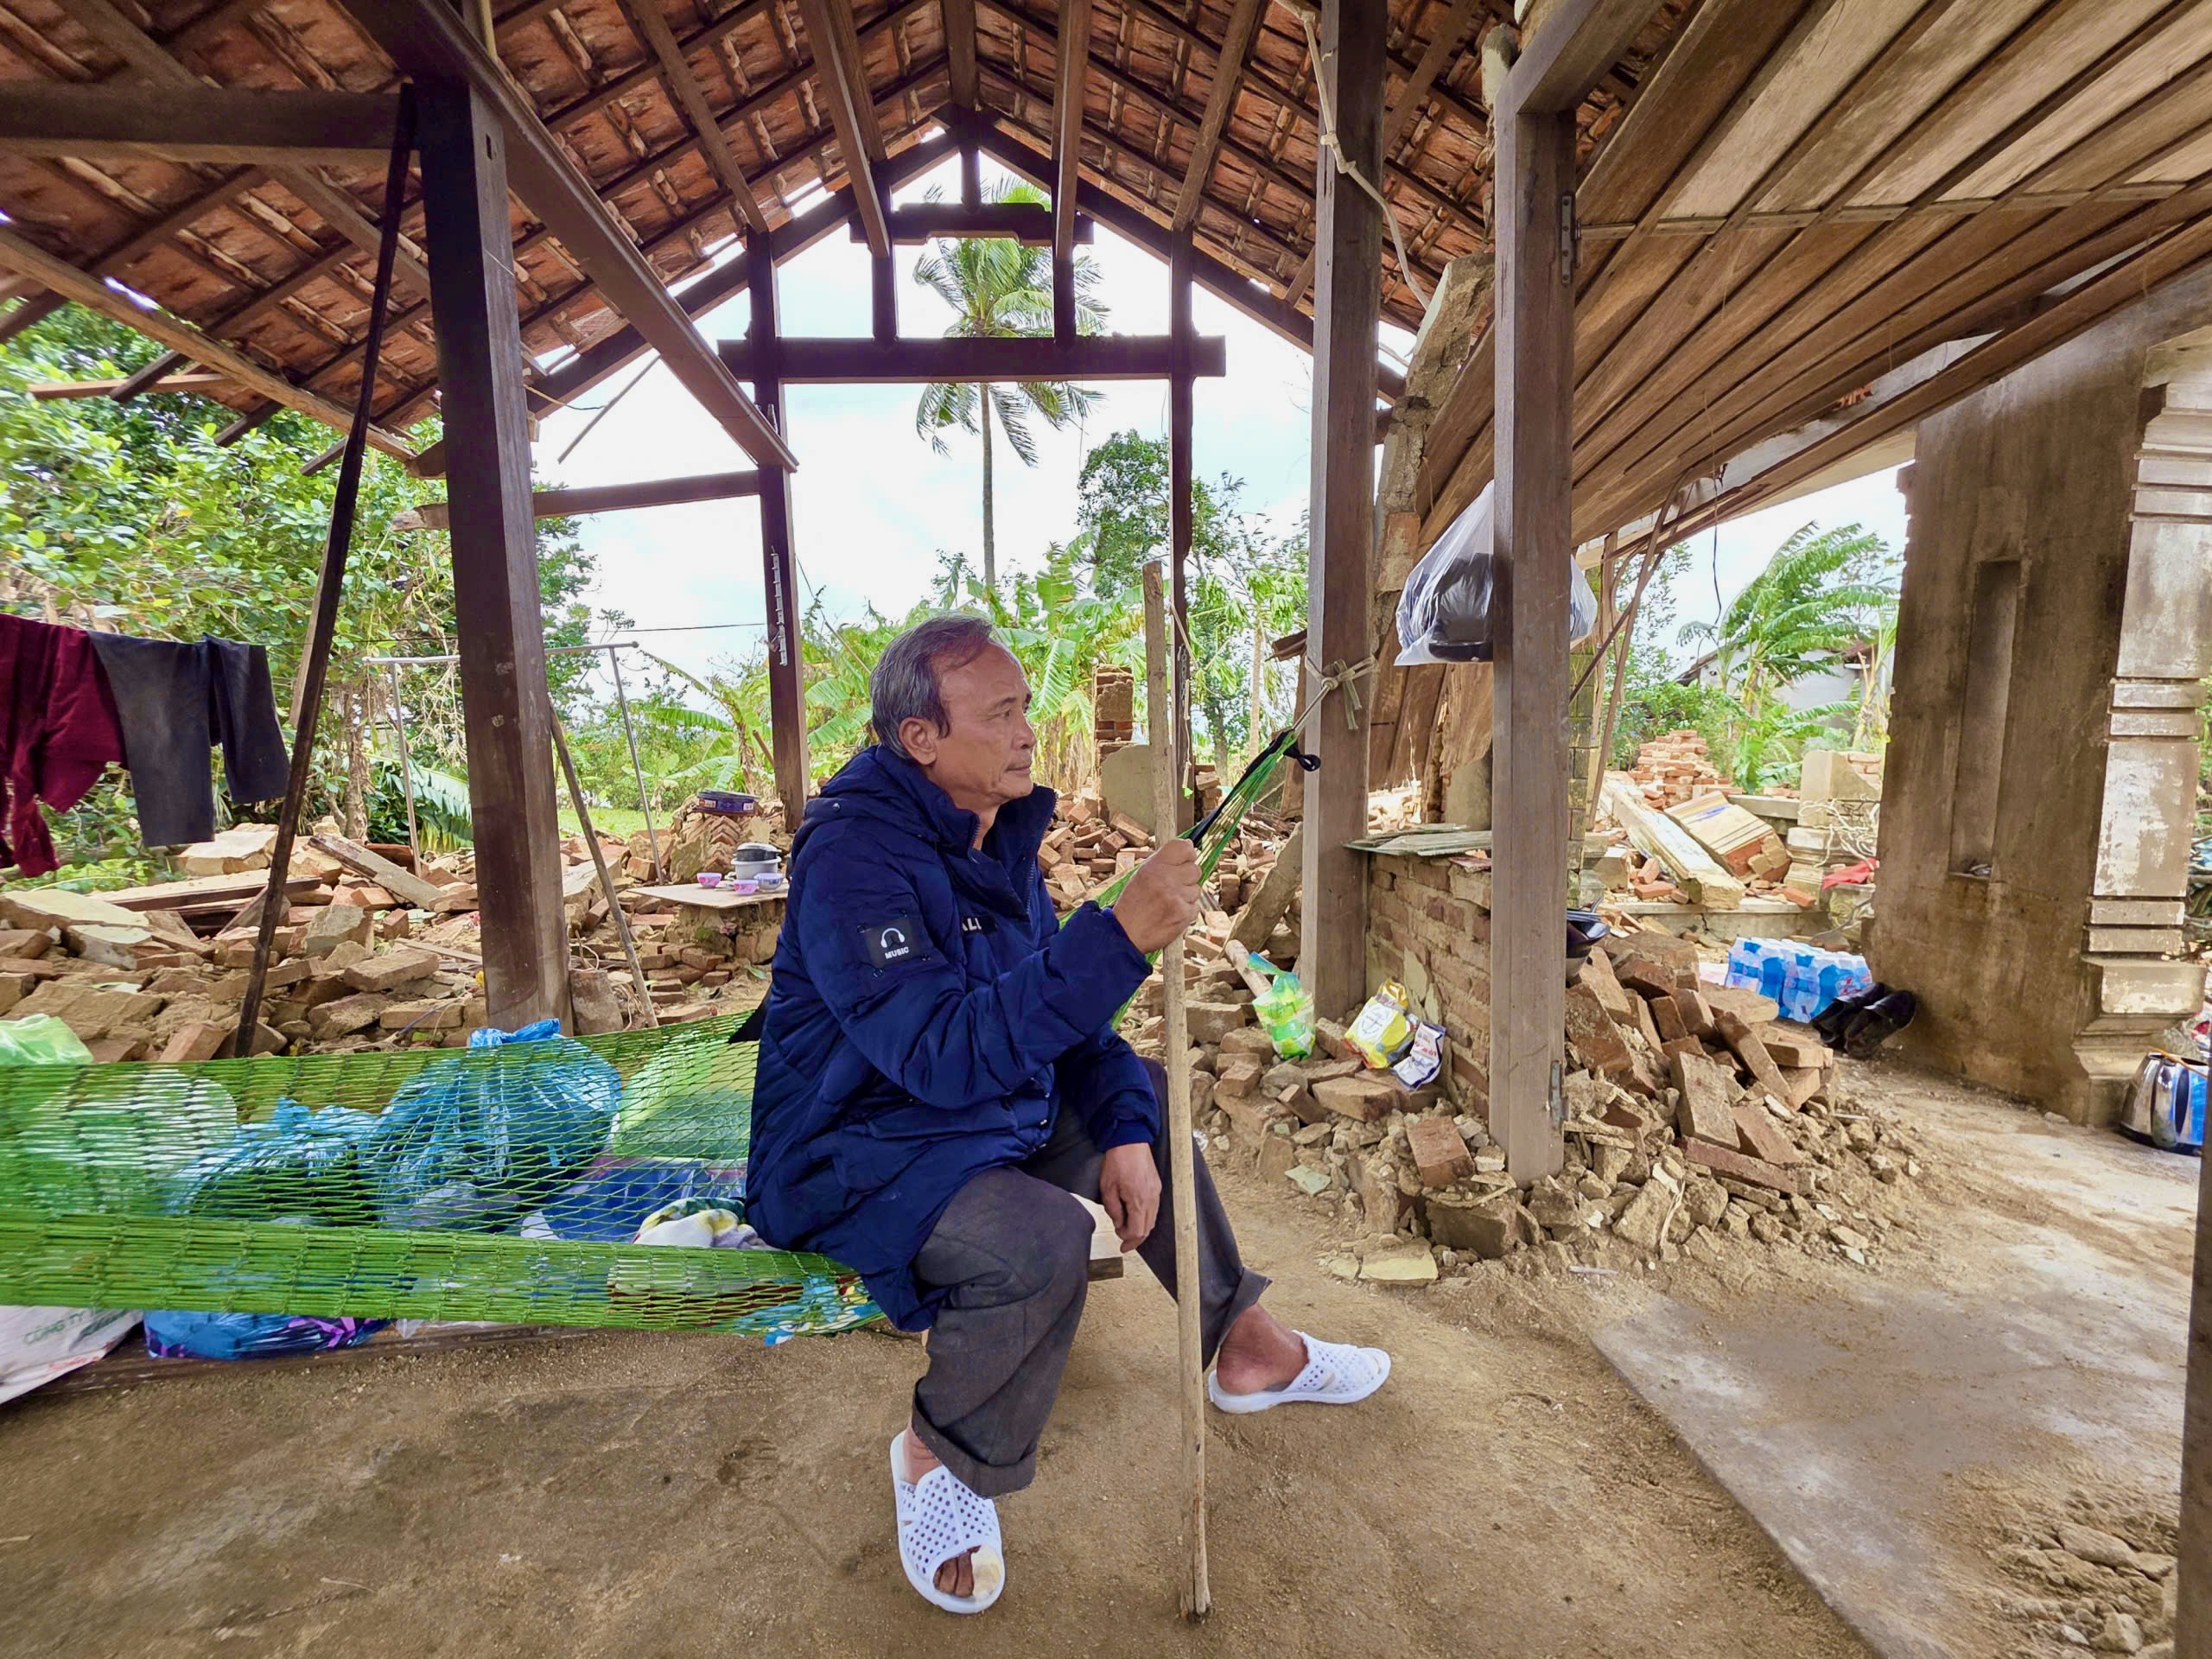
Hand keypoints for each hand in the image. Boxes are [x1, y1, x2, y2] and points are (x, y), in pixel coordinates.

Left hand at [1099, 1143, 1160, 1250]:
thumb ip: (1113, 1210)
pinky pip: (1154, 1208)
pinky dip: (1146, 1217)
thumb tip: (1119, 1223)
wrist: (1130, 1140)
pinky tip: (1136, 1216)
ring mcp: (1156, 1192)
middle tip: (1124, 1244)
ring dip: (1141, 1228)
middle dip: (1135, 1239)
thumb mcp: (1107, 1188)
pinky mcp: (1157, 1186)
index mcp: (1139, 1201)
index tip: (1118, 1240)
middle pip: (1147, 1229)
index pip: (1137, 1231)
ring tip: (1128, 1231)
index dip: (1128, 1239)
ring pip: (1152, 1219)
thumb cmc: (1117, 1161)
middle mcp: (1151, 1199)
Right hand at [1111, 838, 1201, 952]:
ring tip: (1168, 902)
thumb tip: (1189, 845)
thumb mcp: (1142, 874)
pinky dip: (1186, 910)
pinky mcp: (1184, 914)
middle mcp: (1166, 879)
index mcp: (1154, 866)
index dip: (1188, 852)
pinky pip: (1195, 906)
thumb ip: (1164, 860)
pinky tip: (1171, 913)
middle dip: (1187, 877)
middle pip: (1195, 869)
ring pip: (1196, 889)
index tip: (1186, 857)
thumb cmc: (1134, 902)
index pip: (1184, 847)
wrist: (1126, 933)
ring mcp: (1177, 898)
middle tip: (1172, 886)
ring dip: (1186, 895)